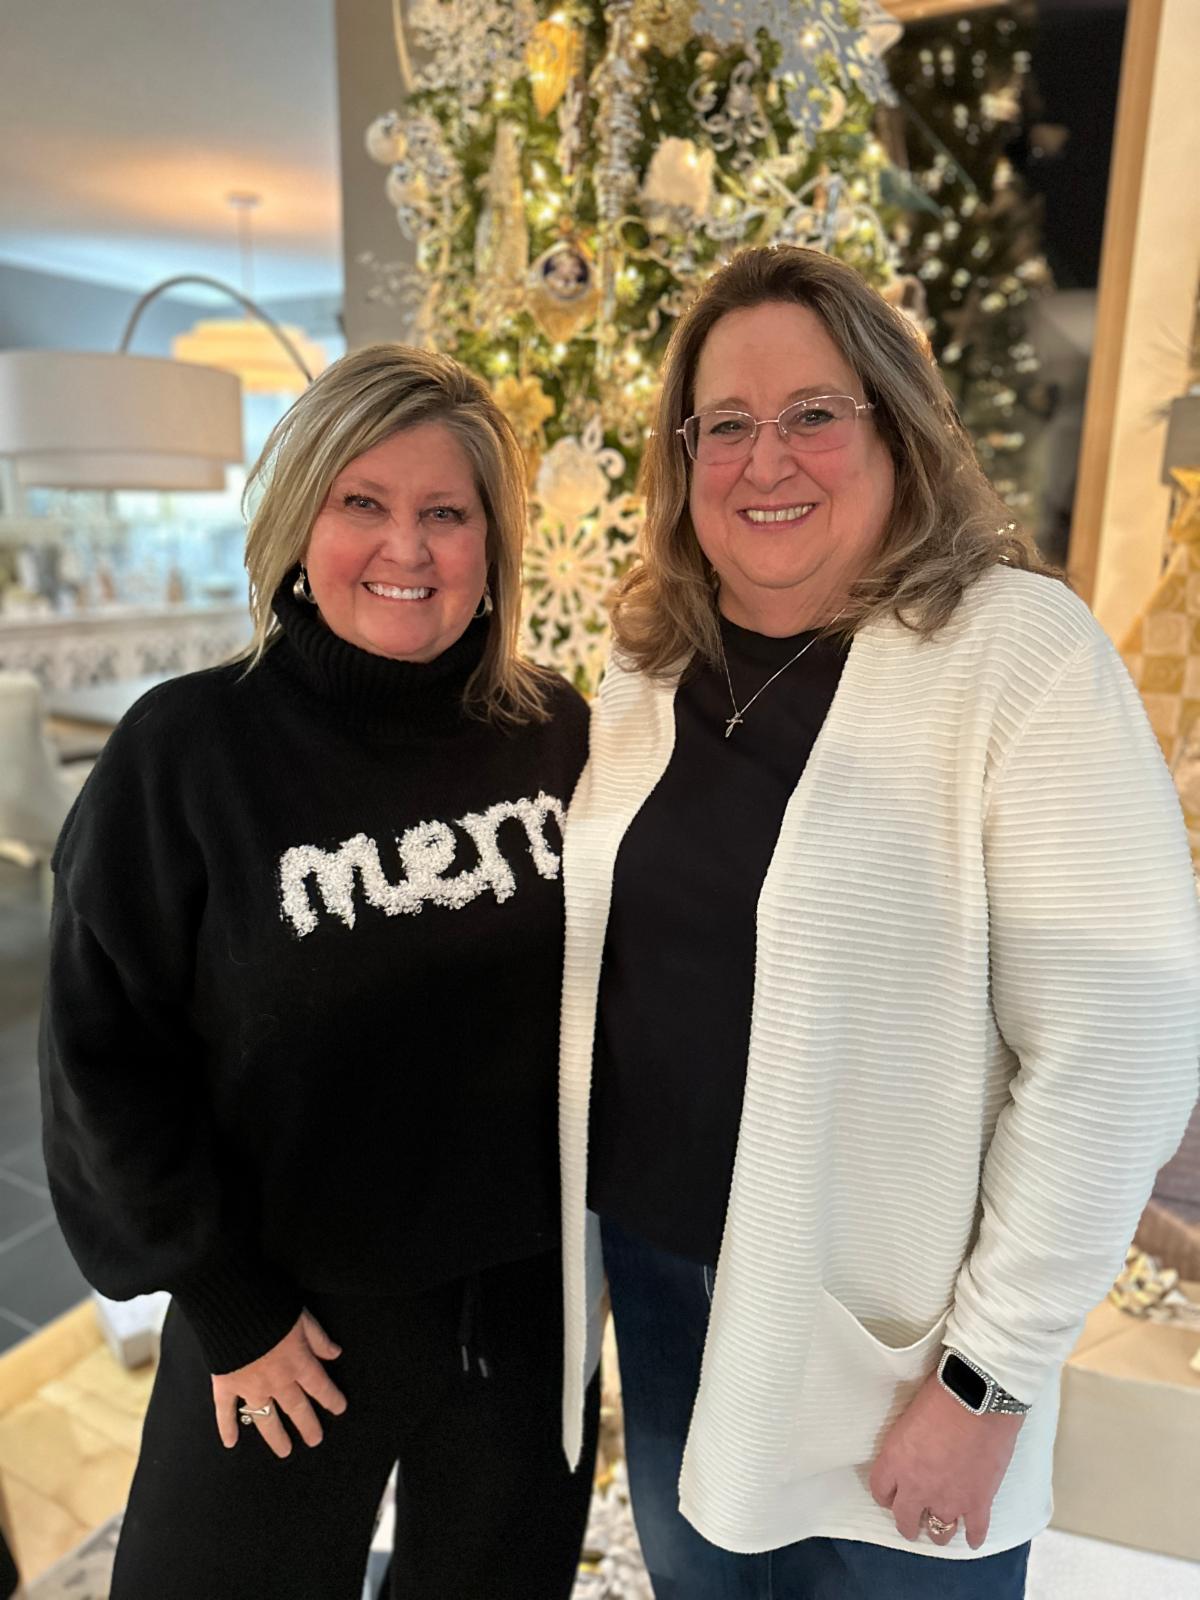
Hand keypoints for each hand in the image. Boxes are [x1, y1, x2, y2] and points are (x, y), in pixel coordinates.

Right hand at [212, 1310, 346, 1457]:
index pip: (320, 1386)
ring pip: (266, 1418)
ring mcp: (250, 1387)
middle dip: (308, 1425)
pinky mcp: (226, 1385)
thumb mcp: (303, 1318)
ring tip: (285, 1451)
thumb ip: (318, 1339)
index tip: (339, 1409)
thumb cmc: (270, 1306)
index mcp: (298, 1362)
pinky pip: (226, 1412)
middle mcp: (277, 1380)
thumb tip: (335, 1353)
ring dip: (276, 1436)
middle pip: (296, 1408)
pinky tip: (231, 1442)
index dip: (331, 1398)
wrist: (233, 1305)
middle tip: (315, 1440)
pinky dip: (227, 1427)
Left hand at [868, 1371, 1023, 1548]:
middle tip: (911, 1524)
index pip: (879, 1490)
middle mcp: (917, 1487)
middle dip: (907, 1523)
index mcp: (895, 1461)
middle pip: (905, 1518)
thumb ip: (906, 1444)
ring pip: (939, 1532)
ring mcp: (949, 1499)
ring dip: (939, 1531)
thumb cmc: (942, 1395)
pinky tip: (972, 1539)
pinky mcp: (978, 1502)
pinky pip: (975, 1531)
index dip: (885, 1495)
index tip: (890, 1495)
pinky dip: (974, 1536)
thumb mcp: (909, 1416)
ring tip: (940, 1528)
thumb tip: (913, 1449)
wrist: (980, 1398)